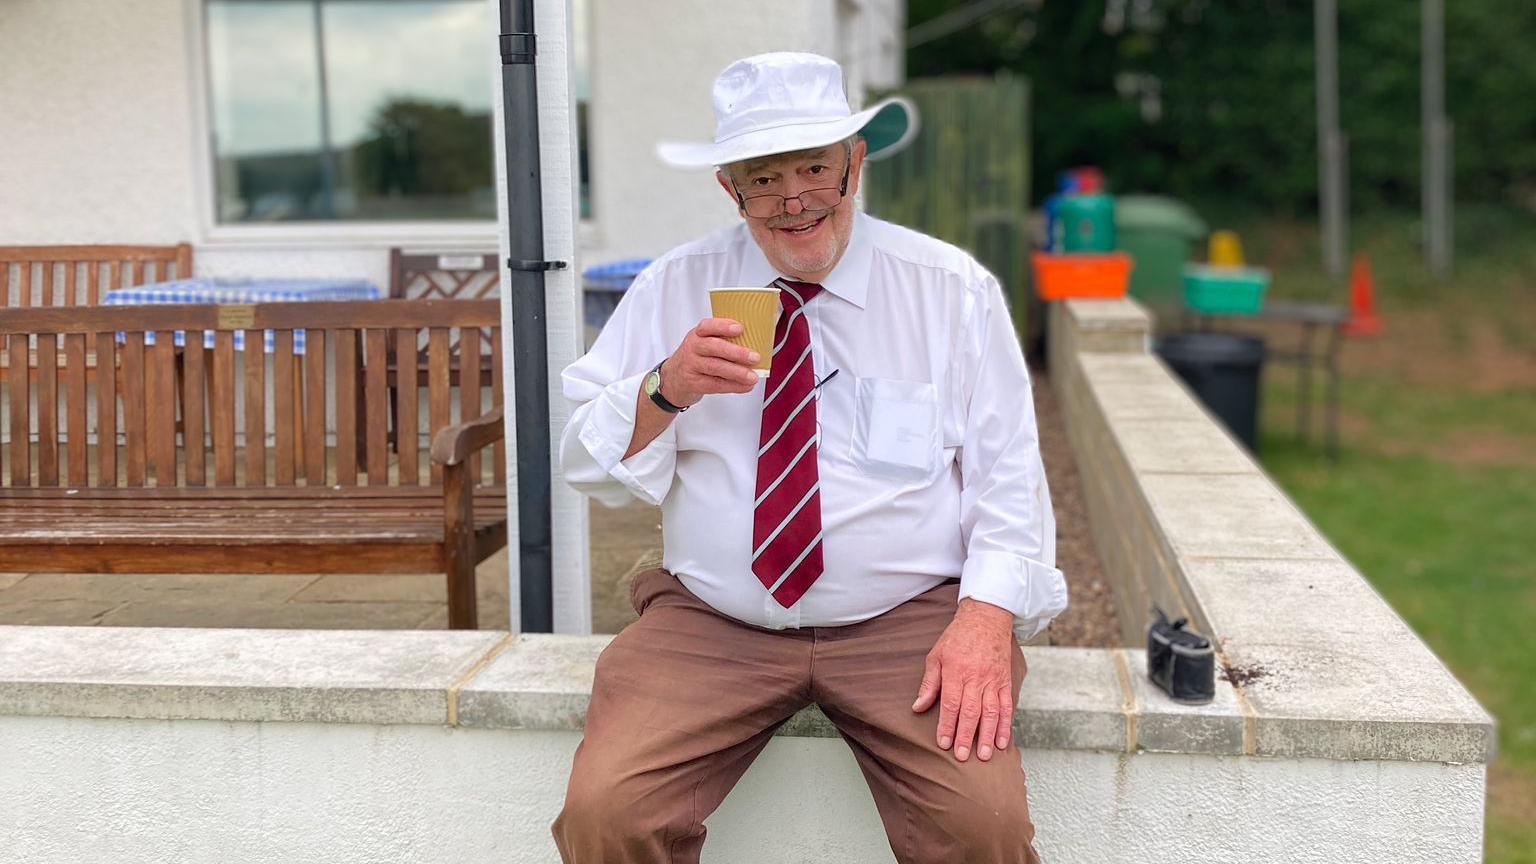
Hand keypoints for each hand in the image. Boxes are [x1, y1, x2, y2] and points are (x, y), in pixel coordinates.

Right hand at [660, 318, 761, 406]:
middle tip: (754, 357)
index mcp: (698, 334)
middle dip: (736, 352)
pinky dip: (733, 386)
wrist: (673, 378)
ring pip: (715, 367)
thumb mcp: (703, 343)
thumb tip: (753, 345)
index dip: (723, 326)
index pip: (708, 326)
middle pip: (714, 347)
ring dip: (737, 372)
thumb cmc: (695, 357)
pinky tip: (745, 386)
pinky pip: (715, 384)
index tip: (740, 328)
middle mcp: (693, 348)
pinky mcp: (694, 383)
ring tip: (752, 376)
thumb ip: (723, 341)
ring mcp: (692, 366)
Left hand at [911, 598, 1016, 761]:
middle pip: (971, 711)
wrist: (986, 618)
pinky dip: (1005, 725)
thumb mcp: (936, 656)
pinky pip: (1007, 706)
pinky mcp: (1005, 681)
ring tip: (983, 755)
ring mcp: (993, 680)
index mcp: (956, 671)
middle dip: (966, 736)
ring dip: (987, 735)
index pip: (951, 703)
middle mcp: (976, 677)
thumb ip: (929, 683)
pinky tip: (1002, 741)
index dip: (947, 725)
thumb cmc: (958, 637)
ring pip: (991, 712)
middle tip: (962, 756)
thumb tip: (918, 707)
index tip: (943, 743)